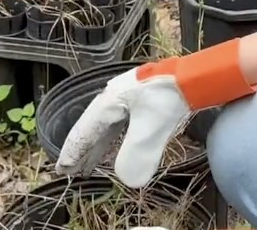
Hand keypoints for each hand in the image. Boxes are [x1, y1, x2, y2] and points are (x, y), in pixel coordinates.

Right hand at [56, 39, 255, 187]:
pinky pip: (118, 124)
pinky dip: (111, 139)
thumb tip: (127, 180)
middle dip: (82, 151)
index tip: (63, 168)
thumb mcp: (151, 130)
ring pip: (105, 126)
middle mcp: (113, 97)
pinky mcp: (139, 99)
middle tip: (70, 171)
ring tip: (88, 165)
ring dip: (97, 146)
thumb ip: (136, 155)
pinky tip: (112, 148)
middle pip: (92, 128)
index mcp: (109, 102)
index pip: (86, 131)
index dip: (75, 151)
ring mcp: (126, 97)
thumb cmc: (168, 100)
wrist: (193, 77)